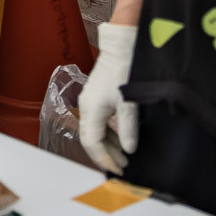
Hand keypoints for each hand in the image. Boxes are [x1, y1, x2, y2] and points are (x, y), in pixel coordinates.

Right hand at [79, 21, 137, 174]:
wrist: (121, 46)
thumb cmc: (124, 71)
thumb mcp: (129, 103)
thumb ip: (128, 129)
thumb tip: (129, 150)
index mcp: (91, 110)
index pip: (91, 143)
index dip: (104, 159)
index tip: (118, 170)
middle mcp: (86, 108)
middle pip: (91, 139)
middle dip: (107, 155)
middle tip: (124, 167)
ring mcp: (90, 102)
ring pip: (96, 131)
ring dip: (109, 146)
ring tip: (125, 157)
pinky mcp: (97, 97)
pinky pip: (100, 122)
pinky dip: (110, 134)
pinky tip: (122, 140)